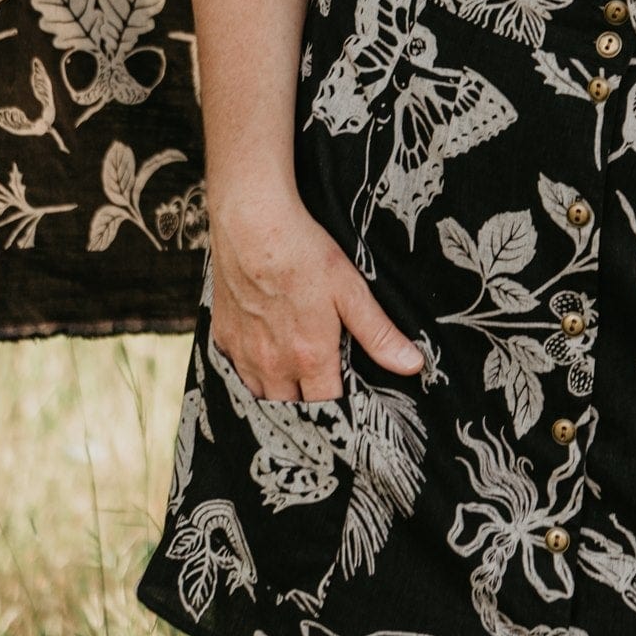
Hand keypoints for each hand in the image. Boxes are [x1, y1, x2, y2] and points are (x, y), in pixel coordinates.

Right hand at [208, 184, 422, 401]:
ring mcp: (244, 354)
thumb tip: (412, 365)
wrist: (252, 225)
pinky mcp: (223, 337)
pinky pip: (236, 372)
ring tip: (295, 383)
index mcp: (310, 358)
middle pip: (292, 409)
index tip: (351, 406)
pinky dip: (250, 373)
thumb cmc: (304, 253)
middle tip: (323, 396)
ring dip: (278, 395)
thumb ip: (379, 333)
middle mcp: (273, 365)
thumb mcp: (351, 290)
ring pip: (261, 396)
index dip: (341, 410)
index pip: (328, 408)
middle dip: (309, 409)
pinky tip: (262, 358)